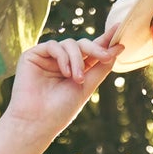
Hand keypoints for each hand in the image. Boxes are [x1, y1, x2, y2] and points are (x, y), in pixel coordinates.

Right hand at [4, 27, 124, 140]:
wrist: (38, 121)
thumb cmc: (61, 109)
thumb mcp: (87, 87)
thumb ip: (101, 68)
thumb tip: (116, 49)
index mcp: (75, 70)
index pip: (91, 52)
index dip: (104, 42)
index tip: (119, 32)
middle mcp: (61, 62)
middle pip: (82, 45)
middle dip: (96, 49)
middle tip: (107, 56)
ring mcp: (47, 58)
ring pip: (69, 44)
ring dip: (77, 60)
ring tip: (77, 79)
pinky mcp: (33, 55)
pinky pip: (53, 45)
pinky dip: (63, 57)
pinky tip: (65, 73)